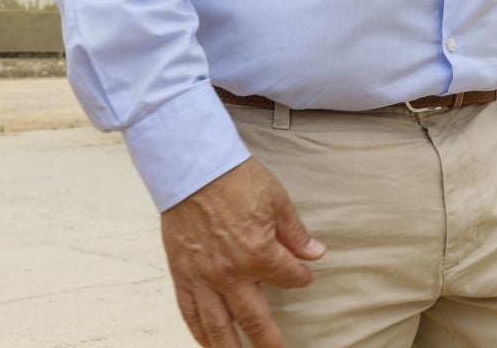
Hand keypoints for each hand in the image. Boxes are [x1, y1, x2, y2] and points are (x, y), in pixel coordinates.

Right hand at [160, 157, 325, 346]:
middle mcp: (231, 274)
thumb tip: (314, 252)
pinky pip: (190, 313)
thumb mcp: (276, 200)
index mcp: (258, 253)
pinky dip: (200, 333)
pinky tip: (208, 343)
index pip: (288, 277)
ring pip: (219, 327)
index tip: (303, 276)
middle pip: (255, 318)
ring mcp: (203, 278)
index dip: (300, 278)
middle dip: (270, 340)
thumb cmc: (233, 178)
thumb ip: (295, 233)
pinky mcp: (182, 275)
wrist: (192, 168)